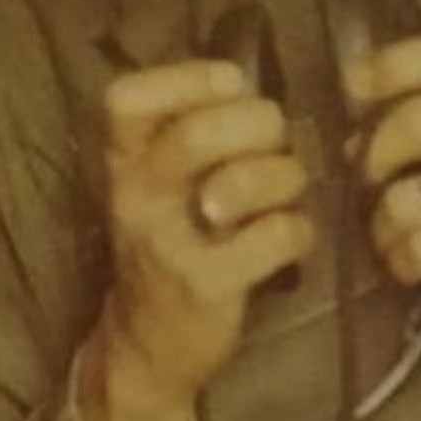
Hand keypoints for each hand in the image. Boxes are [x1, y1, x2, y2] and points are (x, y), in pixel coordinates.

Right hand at [94, 58, 314, 413]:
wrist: (146, 342)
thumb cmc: (167, 240)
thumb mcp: (157, 180)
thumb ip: (190, 129)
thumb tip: (253, 88)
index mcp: (121, 159)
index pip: (128, 96)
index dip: (191, 77)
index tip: (233, 86)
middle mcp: (134, 194)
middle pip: (200, 132)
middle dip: (260, 125)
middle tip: (276, 142)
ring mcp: (166, 242)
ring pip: (246, 181)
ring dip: (286, 177)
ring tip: (285, 193)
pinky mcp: (204, 285)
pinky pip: (277, 235)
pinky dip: (300, 231)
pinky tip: (290, 238)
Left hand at [352, 33, 420, 292]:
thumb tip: (364, 130)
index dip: (392, 66)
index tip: (356, 85)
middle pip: (411, 124)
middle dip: (375, 154)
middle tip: (368, 177)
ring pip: (405, 197)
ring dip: (382, 218)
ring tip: (387, 232)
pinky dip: (402, 258)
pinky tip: (407, 263)